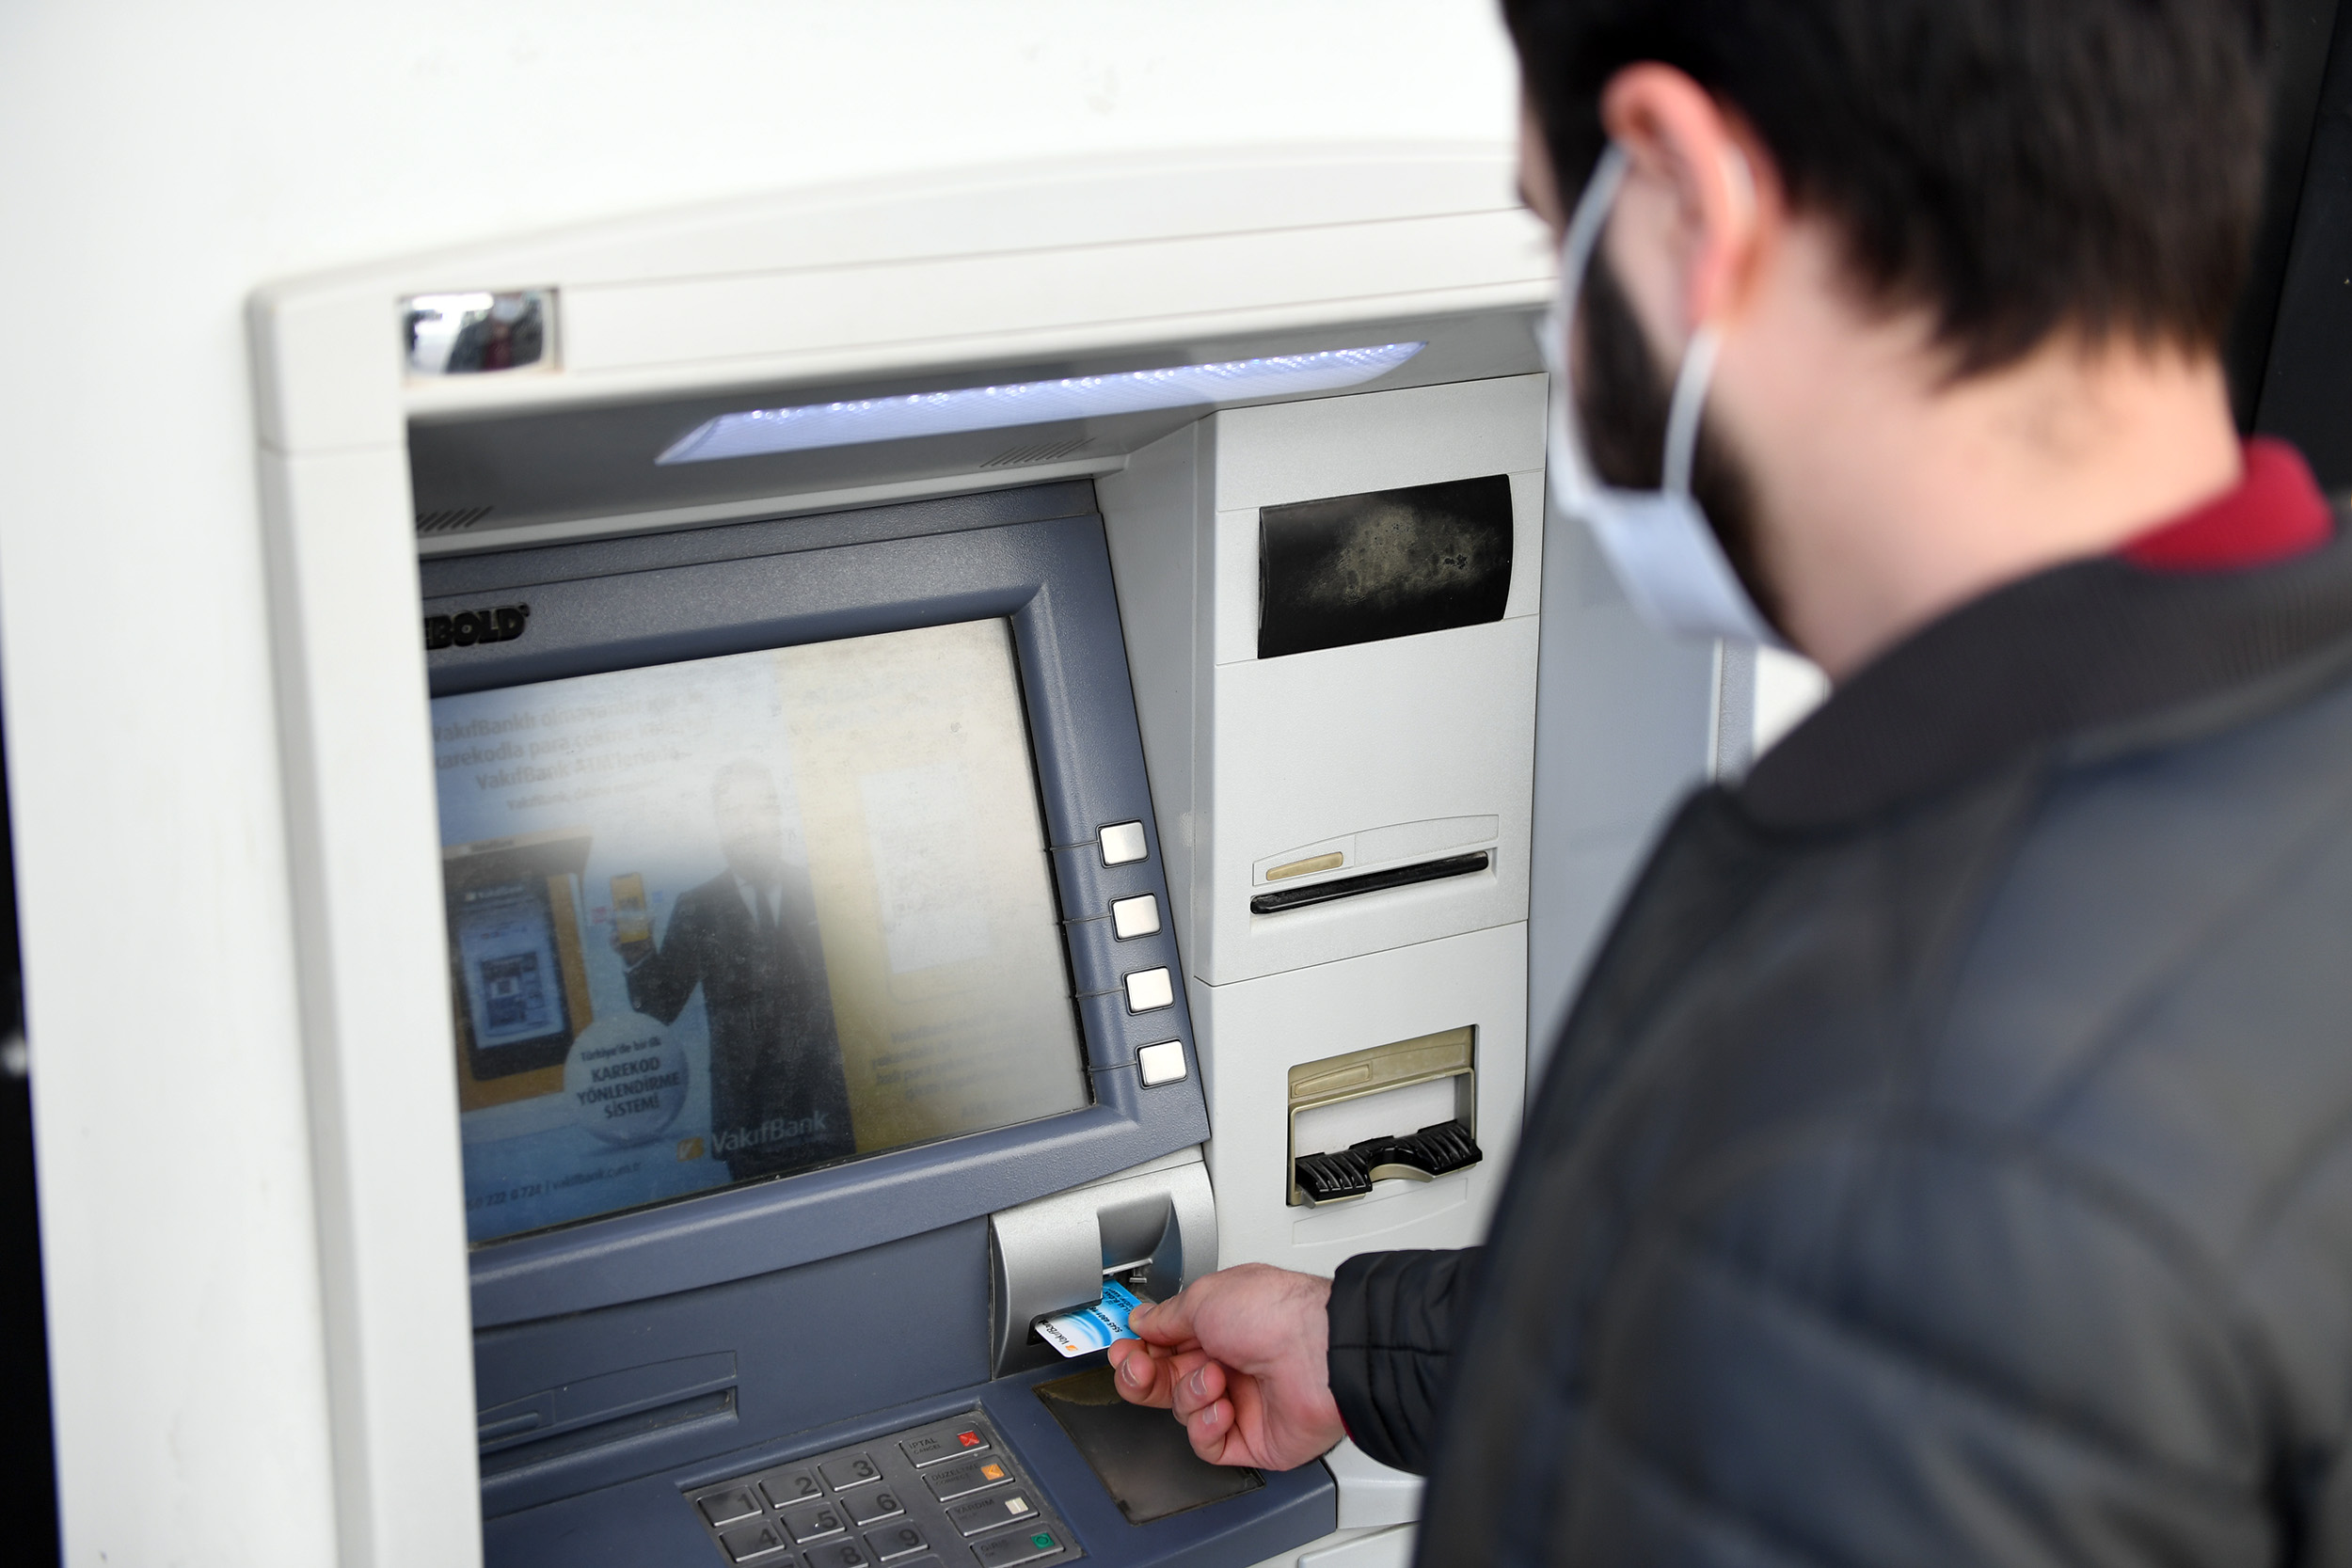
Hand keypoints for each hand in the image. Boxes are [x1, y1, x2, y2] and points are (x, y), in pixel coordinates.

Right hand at [1105, 1263, 1342, 1469]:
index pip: (1163, 1345)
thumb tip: (1143, 1320)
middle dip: (1143, 1376)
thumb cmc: (1276, 1314)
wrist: (1319, 1353)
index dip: (1138, 1350)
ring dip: (1190, 1394)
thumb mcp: (1205, 1298)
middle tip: (1137, 1369)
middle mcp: (1228, 1362)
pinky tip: (1222, 1408)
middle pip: (1165, 1381)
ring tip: (1214, 1378)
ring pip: (1183, 1411)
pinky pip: (1207, 1444)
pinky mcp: (1250, 1438)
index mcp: (1218, 1325)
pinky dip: (1206, 1427)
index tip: (1122, 1349)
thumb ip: (1166, 1316)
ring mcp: (1239, 1400)